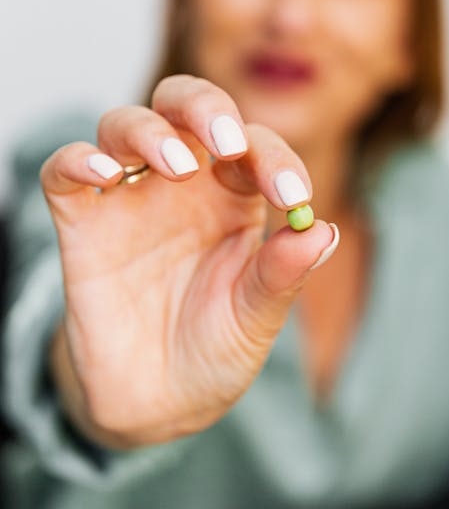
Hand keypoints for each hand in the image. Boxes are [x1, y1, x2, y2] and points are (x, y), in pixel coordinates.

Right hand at [41, 75, 336, 448]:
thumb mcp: (255, 319)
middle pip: (185, 107)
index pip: (254, 147)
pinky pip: (65, 171)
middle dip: (205, 108)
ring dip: (150, 132)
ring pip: (125, 126)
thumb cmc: (214, 350)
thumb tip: (323, 229)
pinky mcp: (81, 222)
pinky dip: (79, 160)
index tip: (292, 195)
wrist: (157, 401)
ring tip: (176, 166)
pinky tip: (106, 175)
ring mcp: (129, 199)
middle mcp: (181, 185)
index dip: (275, 159)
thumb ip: (282, 275)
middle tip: (227, 141)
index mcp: (234, 198)